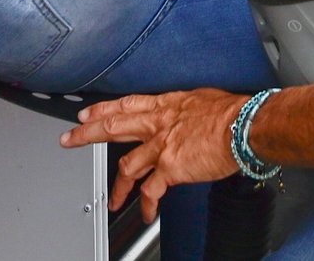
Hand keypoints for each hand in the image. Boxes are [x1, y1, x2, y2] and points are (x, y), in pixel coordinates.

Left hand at [61, 89, 249, 223]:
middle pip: (113, 128)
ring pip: (126, 165)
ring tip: (110, 199)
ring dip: (116, 186)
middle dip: (87, 134)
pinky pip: (152, 191)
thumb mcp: (202, 99)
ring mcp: (161, 147)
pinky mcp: (170, 168)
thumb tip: (188, 115)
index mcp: (167, 105)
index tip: (89, 113)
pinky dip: (147, 206)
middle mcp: (159, 124)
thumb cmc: (231, 112)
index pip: (127, 105)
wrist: (243, 126)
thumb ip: (187, 110)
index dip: (104, 109)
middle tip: (70, 139)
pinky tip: (147, 214)